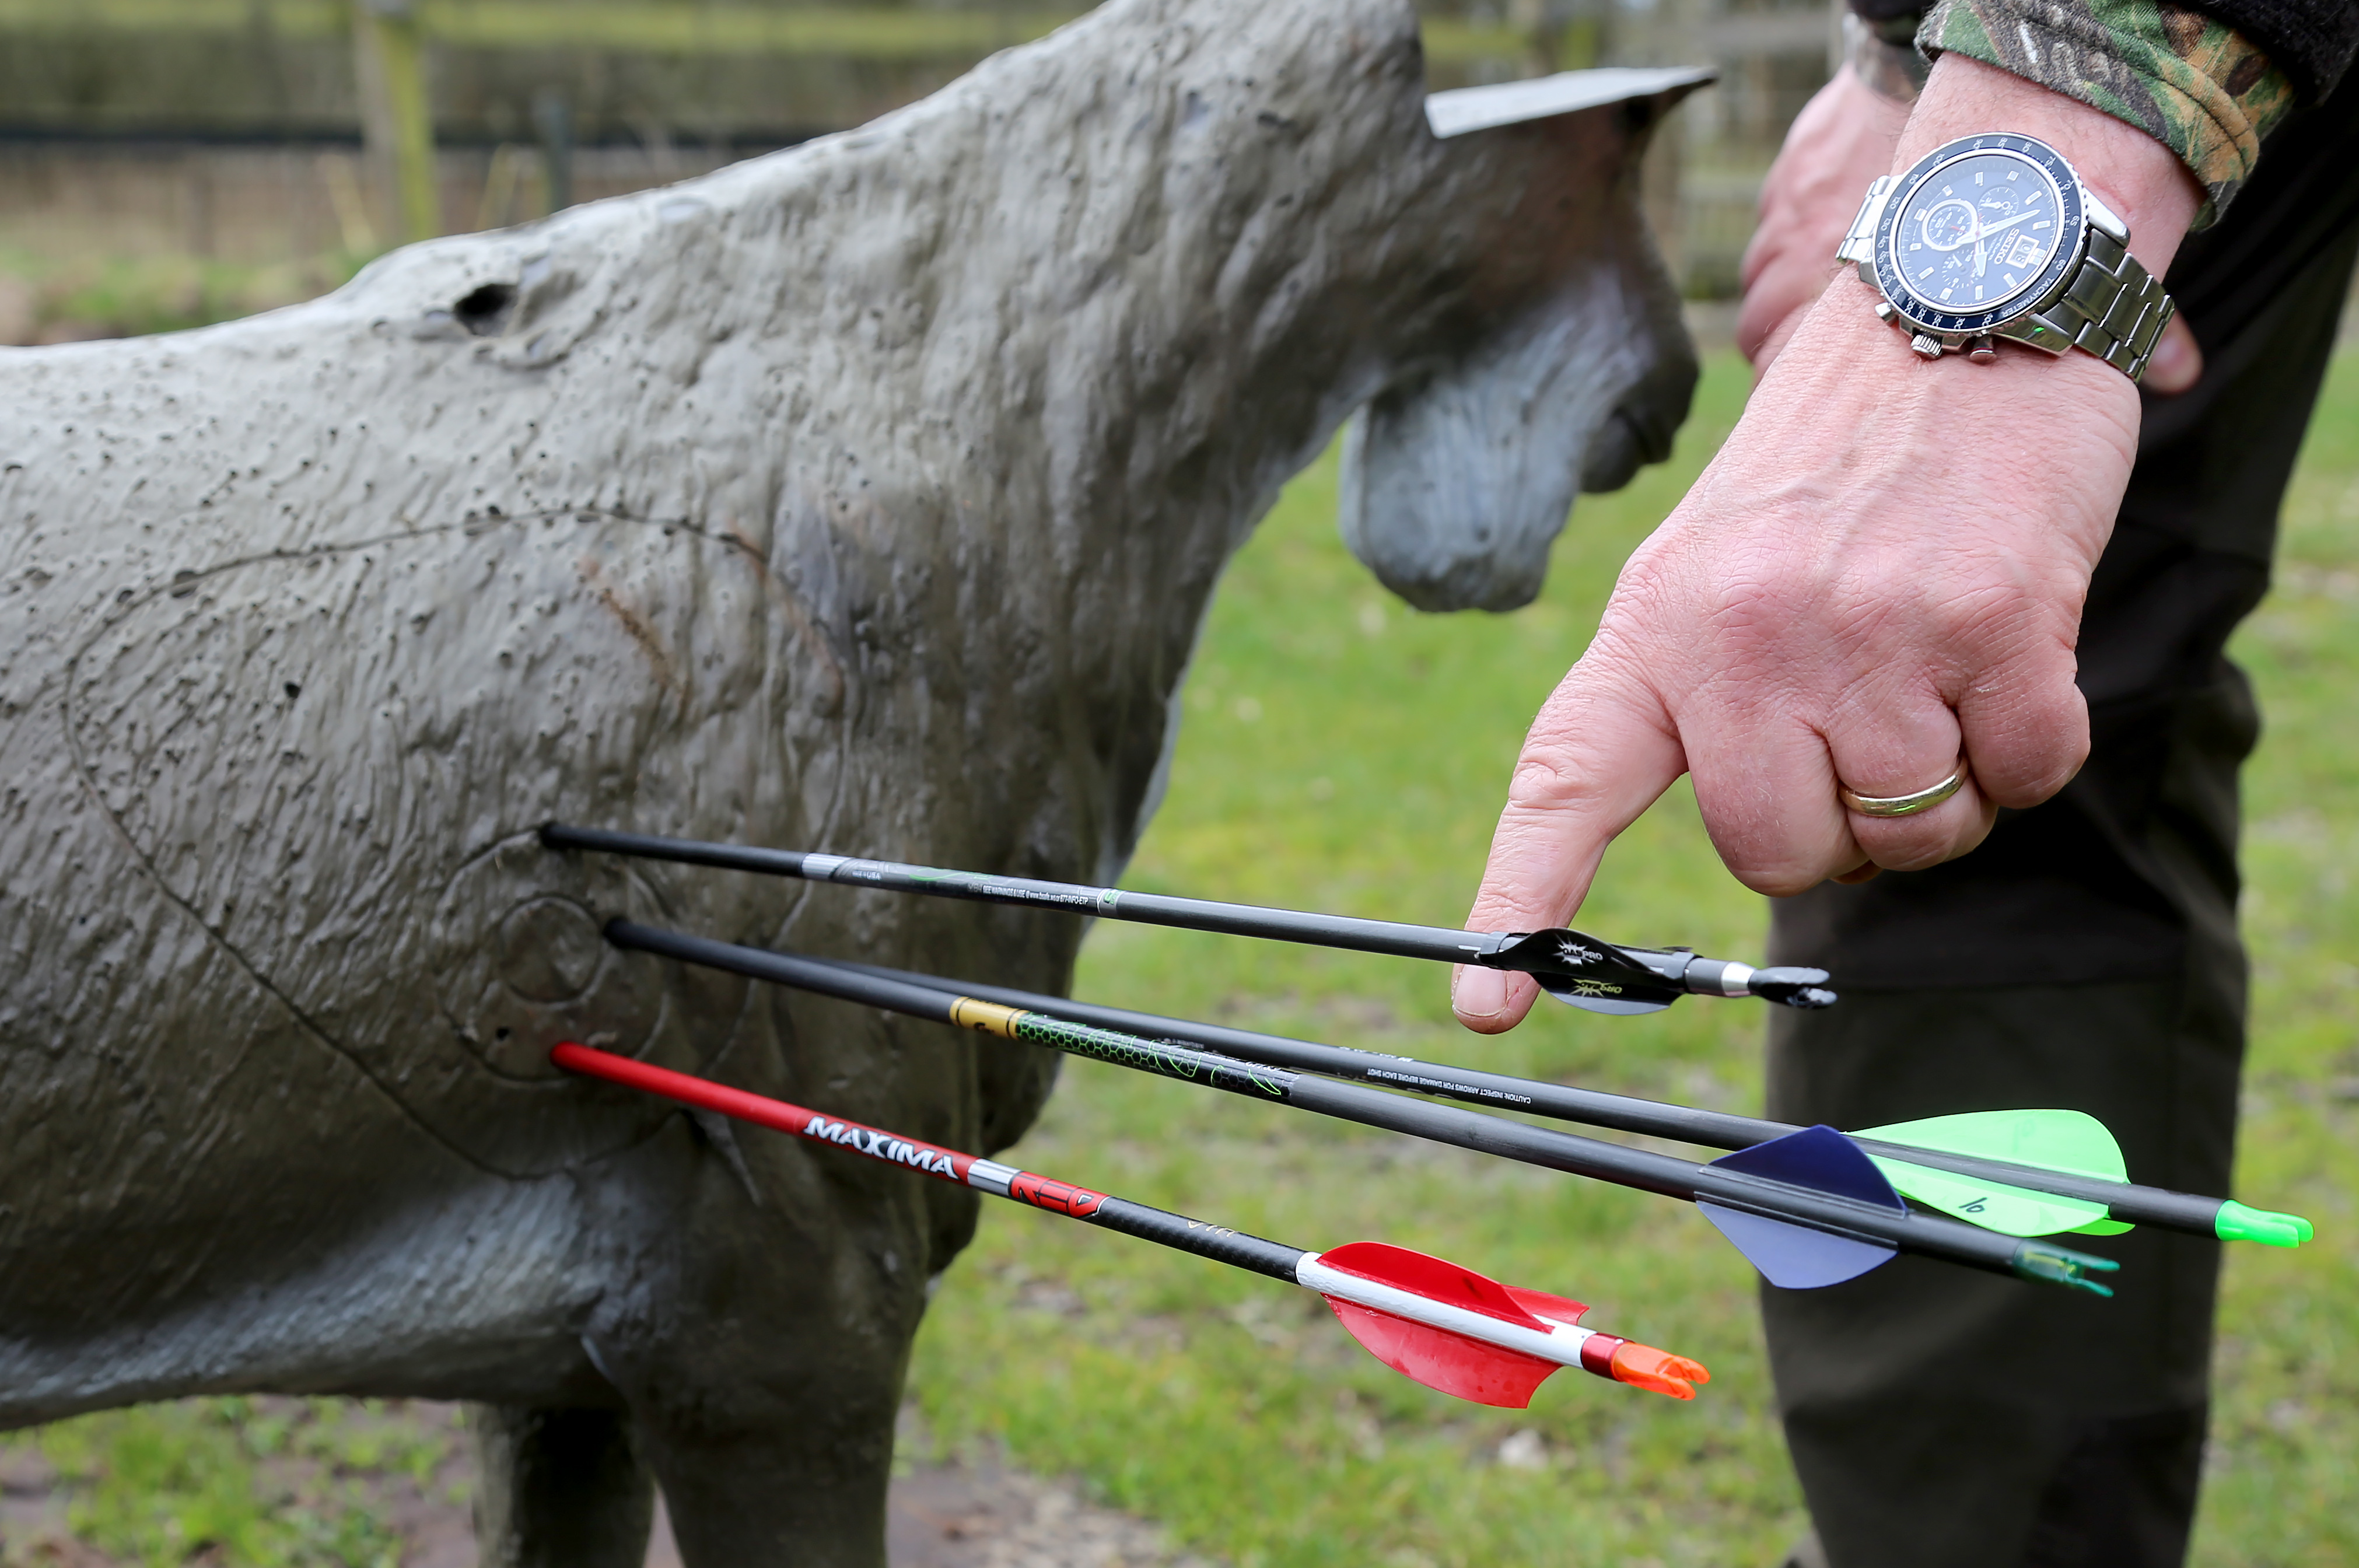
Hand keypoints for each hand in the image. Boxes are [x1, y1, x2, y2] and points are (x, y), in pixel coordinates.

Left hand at [1455, 57, 2203, 1032]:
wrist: (1957, 299)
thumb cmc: (1838, 466)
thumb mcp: (1721, 561)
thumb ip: (1710, 697)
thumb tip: (1769, 848)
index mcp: (1657, 622)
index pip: (1568, 779)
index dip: (1524, 896)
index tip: (1485, 1003)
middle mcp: (1743, 631)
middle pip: (1775, 854)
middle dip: (1835, 827)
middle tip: (1864, 721)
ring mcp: (1867, 629)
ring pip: (1907, 836)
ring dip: (1943, 784)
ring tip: (1934, 658)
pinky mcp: (1993, 624)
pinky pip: (2021, 782)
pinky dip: (2030, 744)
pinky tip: (2009, 644)